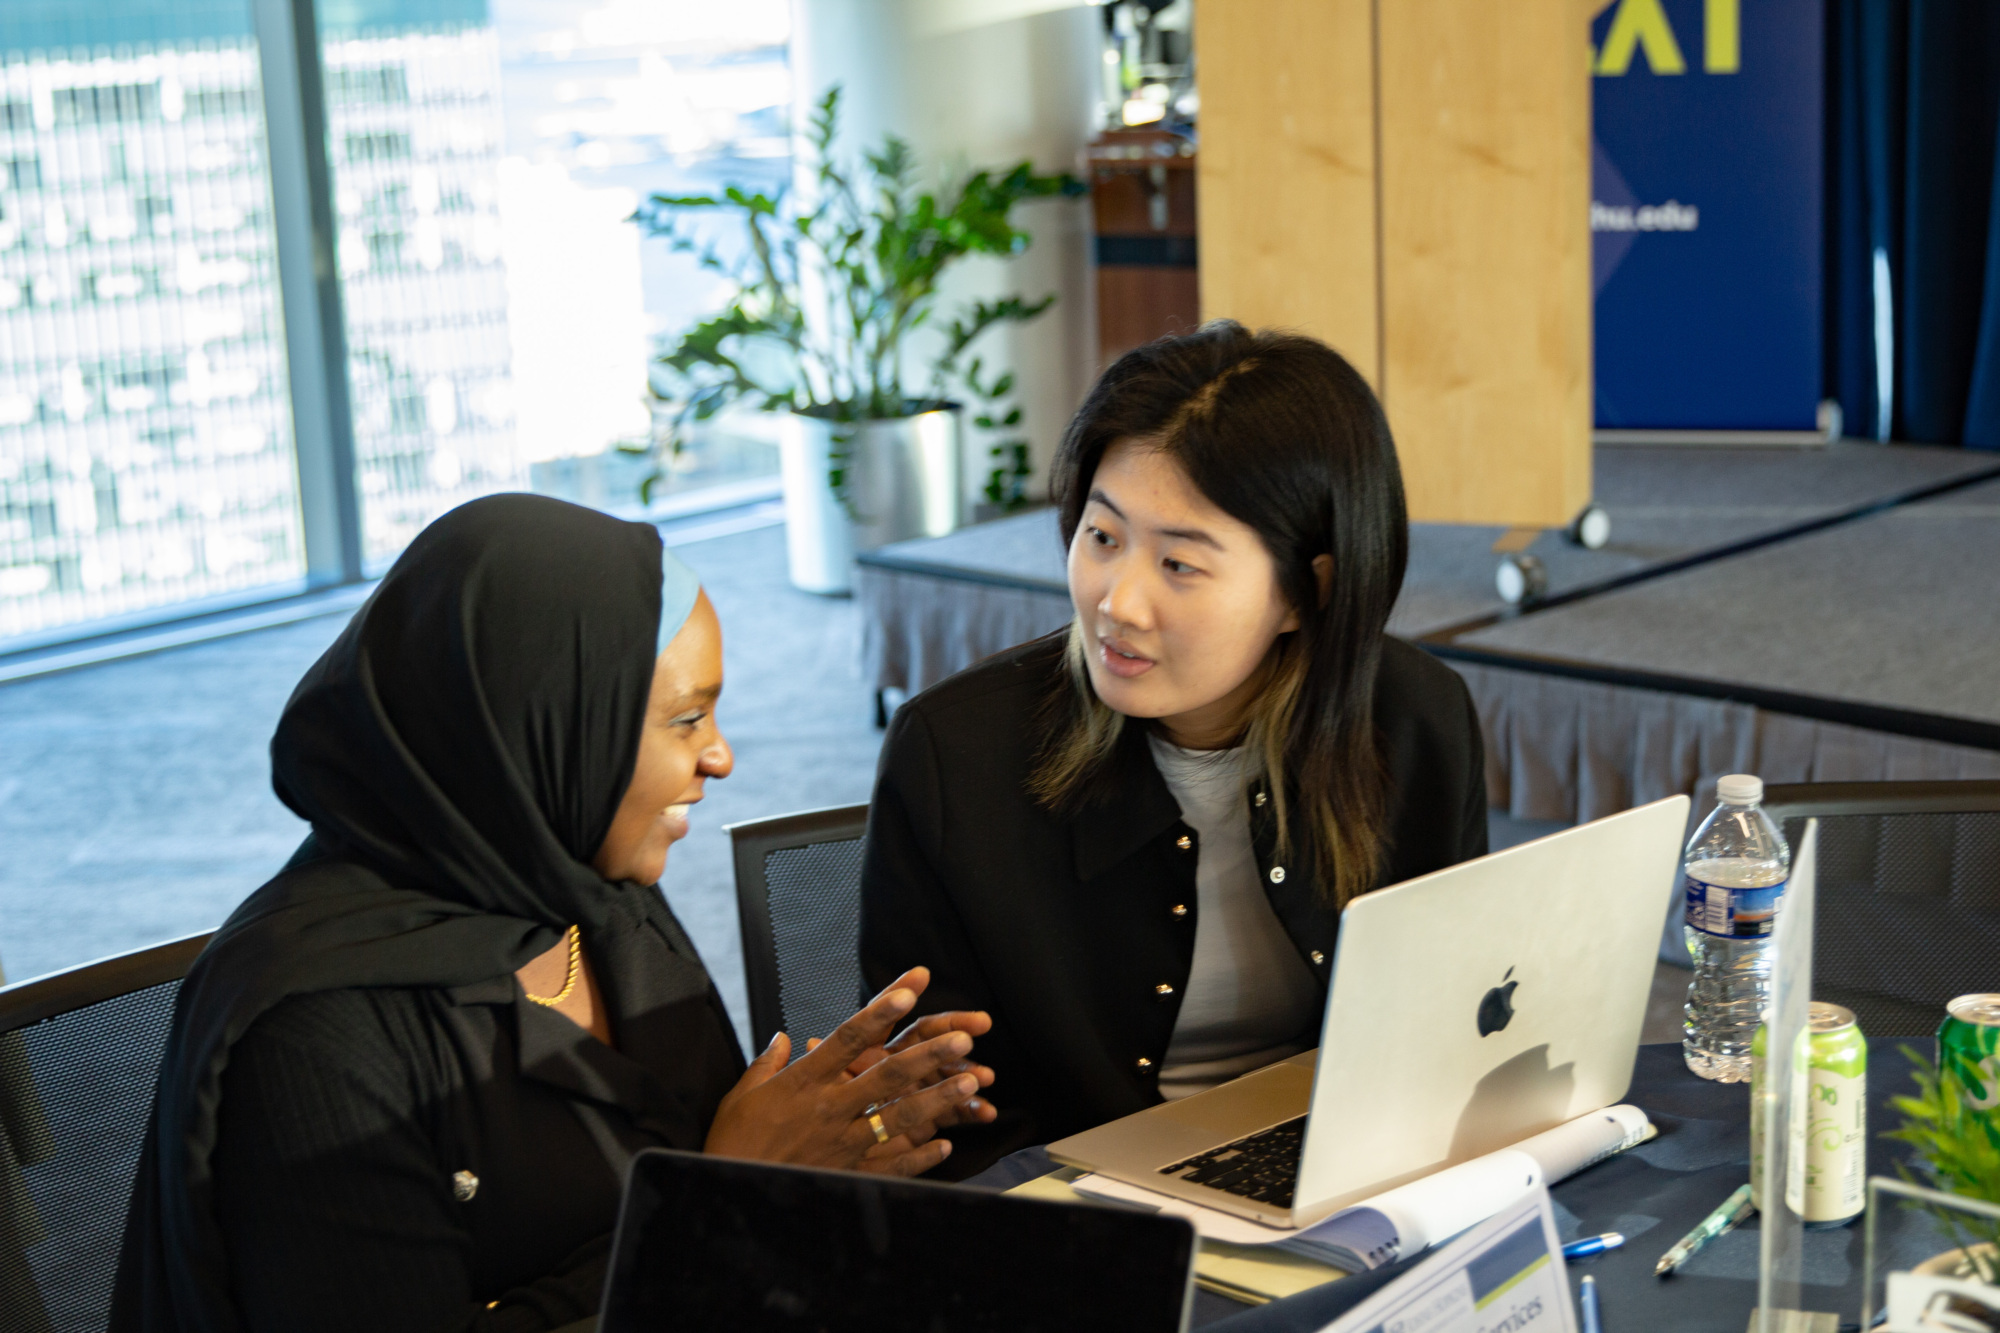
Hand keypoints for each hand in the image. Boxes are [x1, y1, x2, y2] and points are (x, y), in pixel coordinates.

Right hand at [702, 968, 992, 1175]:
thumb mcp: (742, 1094)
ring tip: (971, 1082)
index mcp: (804, 1080)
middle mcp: (829, 1107)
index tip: (910, 989)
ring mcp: (842, 1142)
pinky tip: (946, 1144)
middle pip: (886, 1075)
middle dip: (928, 1055)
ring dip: (937, 1099)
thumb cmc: (732, 1140)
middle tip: (962, 1038)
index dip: (881, 1011)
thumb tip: (783, 1038)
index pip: (849, 1037)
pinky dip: (921, 1156)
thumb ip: (768, 1063)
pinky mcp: (847, 1173)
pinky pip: (891, 1164)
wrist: (730, 1190)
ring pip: (898, 1117)